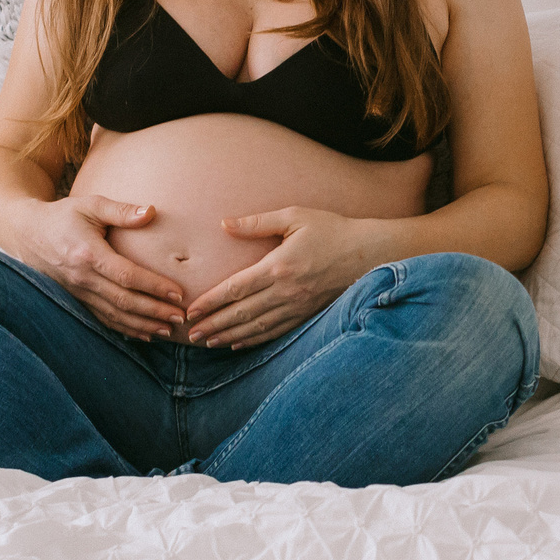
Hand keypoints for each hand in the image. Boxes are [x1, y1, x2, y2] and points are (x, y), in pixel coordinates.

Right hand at [7, 195, 185, 339]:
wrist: (26, 234)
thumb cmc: (63, 216)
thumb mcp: (90, 205)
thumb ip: (121, 210)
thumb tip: (152, 212)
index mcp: (89, 254)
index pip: (127, 276)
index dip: (154, 287)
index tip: (178, 294)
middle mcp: (82, 278)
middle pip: (124, 301)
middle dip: (154, 312)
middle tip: (181, 318)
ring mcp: (77, 293)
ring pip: (114, 316)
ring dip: (143, 326)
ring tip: (168, 331)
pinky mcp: (75, 301)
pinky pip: (102, 320)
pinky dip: (124, 330)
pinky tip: (144, 335)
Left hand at [181, 207, 372, 348]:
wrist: (369, 253)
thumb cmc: (331, 230)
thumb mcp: (294, 217)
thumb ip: (257, 222)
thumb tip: (225, 224)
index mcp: (278, 267)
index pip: (236, 288)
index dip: (211, 301)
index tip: (191, 310)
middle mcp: (286, 291)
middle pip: (241, 313)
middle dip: (213, 325)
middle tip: (190, 334)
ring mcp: (297, 307)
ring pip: (256, 327)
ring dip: (229, 335)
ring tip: (207, 342)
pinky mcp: (307, 315)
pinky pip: (275, 332)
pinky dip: (253, 340)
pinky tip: (237, 343)